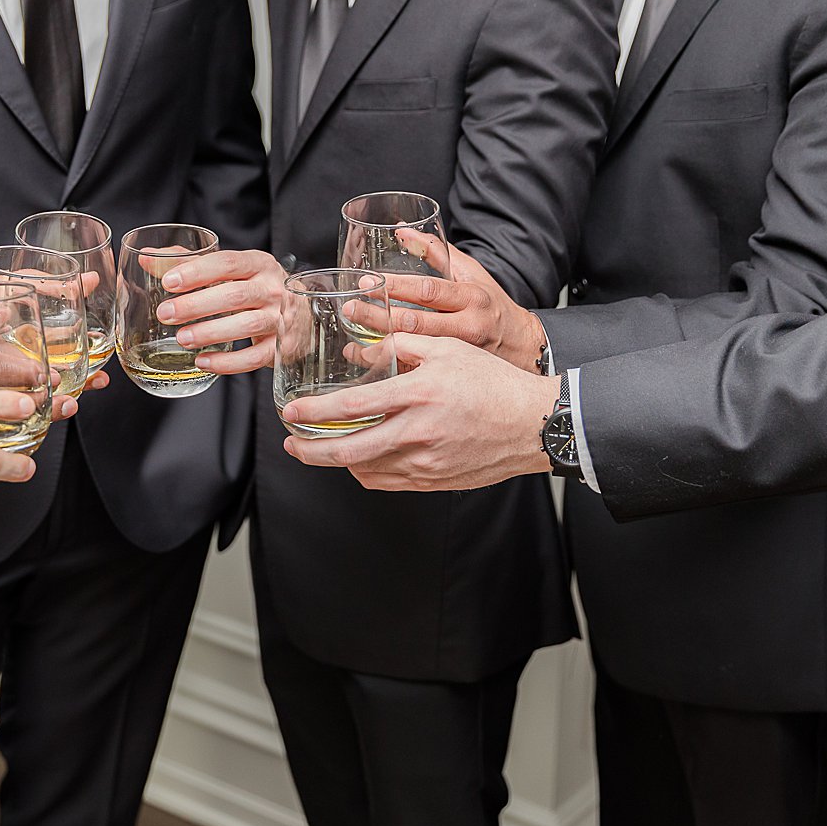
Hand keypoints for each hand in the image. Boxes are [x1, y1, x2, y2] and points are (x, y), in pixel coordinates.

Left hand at [153, 249, 287, 374]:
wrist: (300, 314)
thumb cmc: (253, 287)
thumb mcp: (229, 269)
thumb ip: (188, 262)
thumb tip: (147, 258)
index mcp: (258, 263)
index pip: (227, 263)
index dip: (197, 272)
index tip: (169, 282)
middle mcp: (272, 288)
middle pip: (234, 295)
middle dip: (196, 305)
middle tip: (165, 314)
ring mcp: (280, 319)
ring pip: (246, 325)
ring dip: (210, 333)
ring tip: (181, 339)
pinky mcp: (281, 348)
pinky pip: (254, 357)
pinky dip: (227, 362)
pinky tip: (202, 362)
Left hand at [280, 333, 559, 491]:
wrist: (534, 426)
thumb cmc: (494, 383)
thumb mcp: (449, 349)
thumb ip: (405, 343)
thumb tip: (370, 347)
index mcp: (419, 394)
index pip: (353, 407)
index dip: (315, 412)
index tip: (291, 411)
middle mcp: (418, 432)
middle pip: (349, 451)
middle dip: (311, 450)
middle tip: (291, 444)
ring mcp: (425, 462)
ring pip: (365, 470)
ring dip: (338, 461)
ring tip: (323, 447)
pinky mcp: (433, 481)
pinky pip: (387, 481)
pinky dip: (366, 472)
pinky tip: (360, 459)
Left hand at [342, 238, 546, 373]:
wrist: (524, 347)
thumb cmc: (492, 306)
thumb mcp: (472, 275)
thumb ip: (437, 252)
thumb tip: (402, 230)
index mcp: (471, 297)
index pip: (428, 290)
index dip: (396, 286)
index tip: (368, 281)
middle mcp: (466, 326)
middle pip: (415, 322)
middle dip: (378, 316)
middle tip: (350, 308)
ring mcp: (460, 354)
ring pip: (413, 352)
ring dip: (378, 349)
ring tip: (350, 344)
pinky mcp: (453, 374)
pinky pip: (416, 373)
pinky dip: (390, 369)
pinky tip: (367, 365)